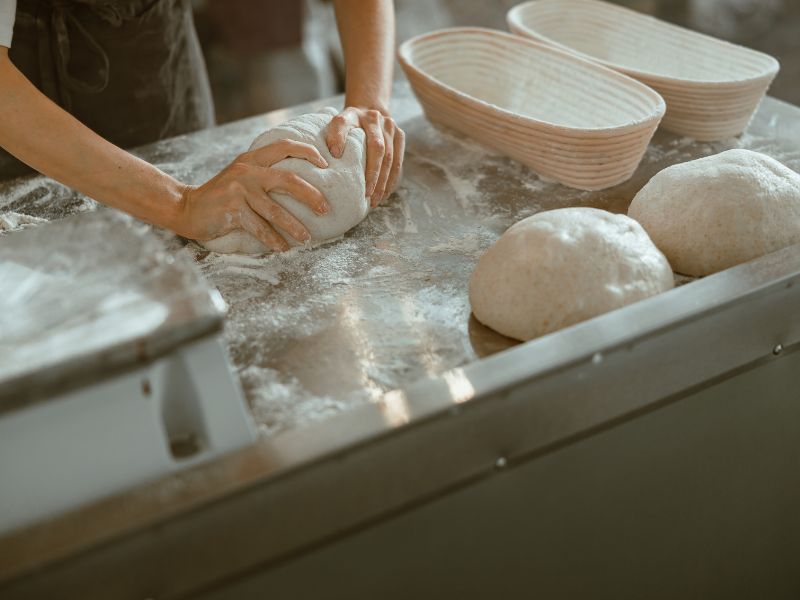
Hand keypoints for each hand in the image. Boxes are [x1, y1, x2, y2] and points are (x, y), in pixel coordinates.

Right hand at [177, 140, 328, 251]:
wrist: (187, 208)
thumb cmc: (221, 195)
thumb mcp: (241, 175)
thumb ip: (263, 173)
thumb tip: (300, 184)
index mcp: (252, 158)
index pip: (284, 146)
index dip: (308, 152)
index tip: (326, 165)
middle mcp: (247, 171)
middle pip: (289, 180)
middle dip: (311, 196)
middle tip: (325, 209)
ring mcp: (239, 190)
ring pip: (276, 211)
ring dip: (295, 227)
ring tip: (306, 239)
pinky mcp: (232, 210)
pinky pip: (260, 228)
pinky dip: (274, 240)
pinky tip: (283, 248)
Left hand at [325, 106, 404, 207]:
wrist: (367, 109)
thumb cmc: (347, 124)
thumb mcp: (336, 124)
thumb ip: (334, 134)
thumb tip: (335, 153)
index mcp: (362, 116)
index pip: (369, 143)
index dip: (368, 166)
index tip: (361, 184)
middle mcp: (379, 119)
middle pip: (382, 153)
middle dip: (376, 177)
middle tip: (368, 197)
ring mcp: (392, 127)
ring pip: (392, 159)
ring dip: (385, 182)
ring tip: (376, 200)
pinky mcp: (400, 135)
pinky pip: (398, 161)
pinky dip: (392, 178)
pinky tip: (385, 192)